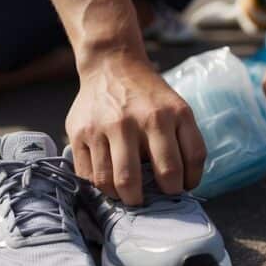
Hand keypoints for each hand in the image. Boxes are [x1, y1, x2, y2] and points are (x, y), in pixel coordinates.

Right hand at [66, 56, 206, 204]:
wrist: (112, 65)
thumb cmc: (149, 97)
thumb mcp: (178, 110)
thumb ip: (185, 144)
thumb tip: (182, 186)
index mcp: (167, 115)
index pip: (180, 167)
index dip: (182, 186)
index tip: (178, 188)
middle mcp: (134, 120)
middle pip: (139, 180)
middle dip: (148, 200)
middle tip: (148, 200)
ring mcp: (103, 126)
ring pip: (111, 182)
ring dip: (122, 196)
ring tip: (127, 193)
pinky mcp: (79, 132)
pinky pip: (88, 175)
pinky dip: (100, 186)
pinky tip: (109, 179)